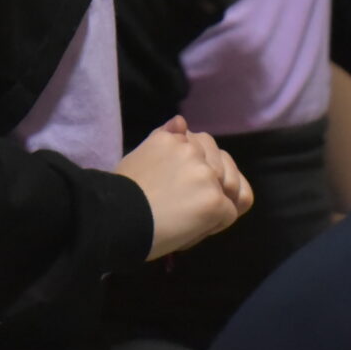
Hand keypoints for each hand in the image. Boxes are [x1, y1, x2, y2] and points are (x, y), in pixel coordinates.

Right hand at [117, 116, 253, 259]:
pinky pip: (230, 213)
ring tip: (193, 216)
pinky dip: (215, 224)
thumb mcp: (142, 155)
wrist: (118, 220)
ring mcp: (206, 173)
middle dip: (215, 183)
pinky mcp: (215, 199)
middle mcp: (193, 148)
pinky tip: (192, 228)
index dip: (201, 168)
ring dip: (219, 202)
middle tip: (187, 204)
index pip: (206, 145)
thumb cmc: (122, 194)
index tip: (183, 185)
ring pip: (232, 187)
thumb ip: (165, 138)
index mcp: (175, 137)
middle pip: (223, 163)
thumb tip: (181, 120)